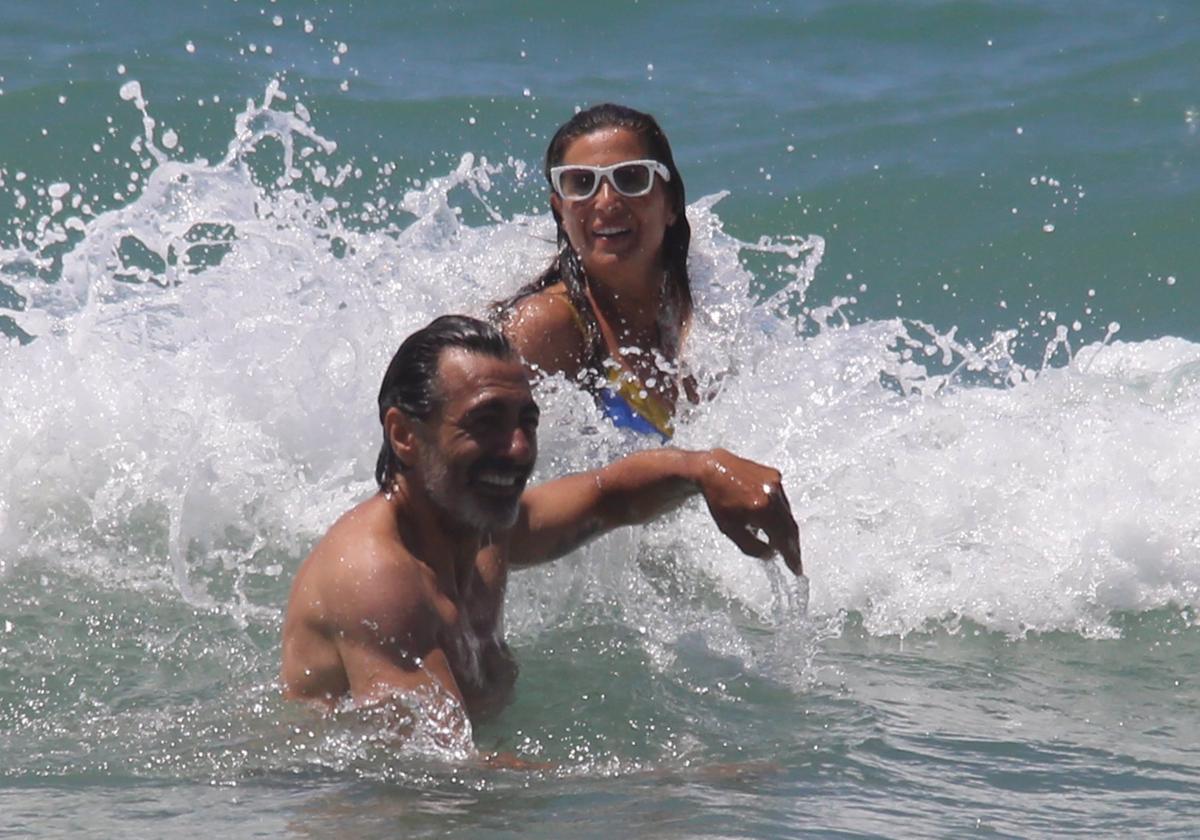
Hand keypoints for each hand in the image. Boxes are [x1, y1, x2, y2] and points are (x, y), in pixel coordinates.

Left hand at [697, 449, 802, 575]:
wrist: (712, 469)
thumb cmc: (718, 500)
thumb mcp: (730, 529)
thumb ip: (751, 546)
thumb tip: (771, 554)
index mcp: (762, 508)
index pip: (783, 538)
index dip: (791, 556)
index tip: (796, 569)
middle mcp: (773, 494)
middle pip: (790, 526)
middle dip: (792, 545)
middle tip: (794, 560)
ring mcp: (776, 482)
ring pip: (787, 513)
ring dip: (785, 529)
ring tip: (781, 542)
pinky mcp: (775, 475)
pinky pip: (782, 500)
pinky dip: (779, 513)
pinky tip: (771, 520)